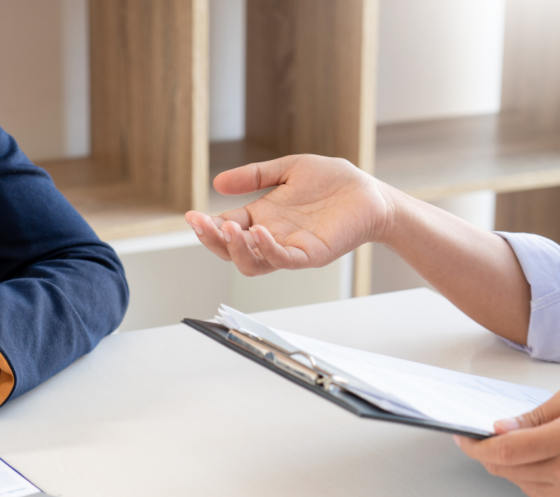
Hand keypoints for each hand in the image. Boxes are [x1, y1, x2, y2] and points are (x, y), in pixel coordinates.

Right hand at [185, 155, 391, 275]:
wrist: (368, 193)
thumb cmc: (333, 182)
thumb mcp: (288, 169)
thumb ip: (254, 176)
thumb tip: (217, 182)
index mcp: (261, 218)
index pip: (226, 228)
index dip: (207, 226)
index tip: (190, 216)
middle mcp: (271, 237)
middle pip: (232, 252)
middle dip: (213, 241)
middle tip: (201, 224)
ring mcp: (289, 249)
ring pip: (252, 264)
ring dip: (236, 250)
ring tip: (230, 229)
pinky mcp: (310, 255)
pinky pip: (283, 260)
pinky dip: (268, 250)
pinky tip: (260, 232)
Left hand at [455, 383, 559, 496]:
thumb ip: (535, 416)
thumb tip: (500, 429)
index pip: (503, 450)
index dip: (476, 445)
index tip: (464, 437)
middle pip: (506, 469)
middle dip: (489, 454)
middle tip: (482, 439)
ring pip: (518, 484)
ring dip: (510, 466)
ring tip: (524, 446)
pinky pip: (538, 496)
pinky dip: (531, 480)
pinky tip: (543, 463)